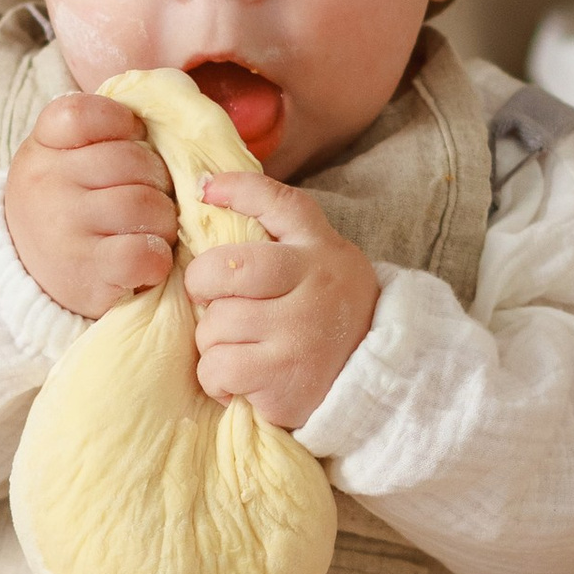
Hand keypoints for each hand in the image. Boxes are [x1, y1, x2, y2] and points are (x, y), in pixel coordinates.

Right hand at [4, 93, 177, 318]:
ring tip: (150, 230)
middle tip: (149, 197)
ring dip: (163, 220)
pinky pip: (144, 253)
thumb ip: (106, 130)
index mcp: (42, 148)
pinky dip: (157, 258)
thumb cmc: (69, 207)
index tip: (131, 140)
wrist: (30, 277)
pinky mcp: (86, 273)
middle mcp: (46, 184)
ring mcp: (63, 230)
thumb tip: (181, 94)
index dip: (122, 123)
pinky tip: (145, 260)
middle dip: (156, 180)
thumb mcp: (67, 159)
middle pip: (130, 161)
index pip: (82, 113)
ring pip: (144, 205)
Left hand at [184, 174, 378, 429]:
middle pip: (223, 269)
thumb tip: (207, 188)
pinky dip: (218, 379)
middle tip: (212, 299)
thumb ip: (277, 233)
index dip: (238, 190)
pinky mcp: (282, 380)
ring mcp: (299, 334)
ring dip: (213, 341)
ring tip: (242, 348)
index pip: (281, 205)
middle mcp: (314, 287)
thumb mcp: (320, 264)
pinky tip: (243, 379)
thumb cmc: (326, 318)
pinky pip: (216, 368)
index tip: (205, 191)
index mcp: (320, 251)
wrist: (371, 385)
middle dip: (202, 284)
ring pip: (213, 325)